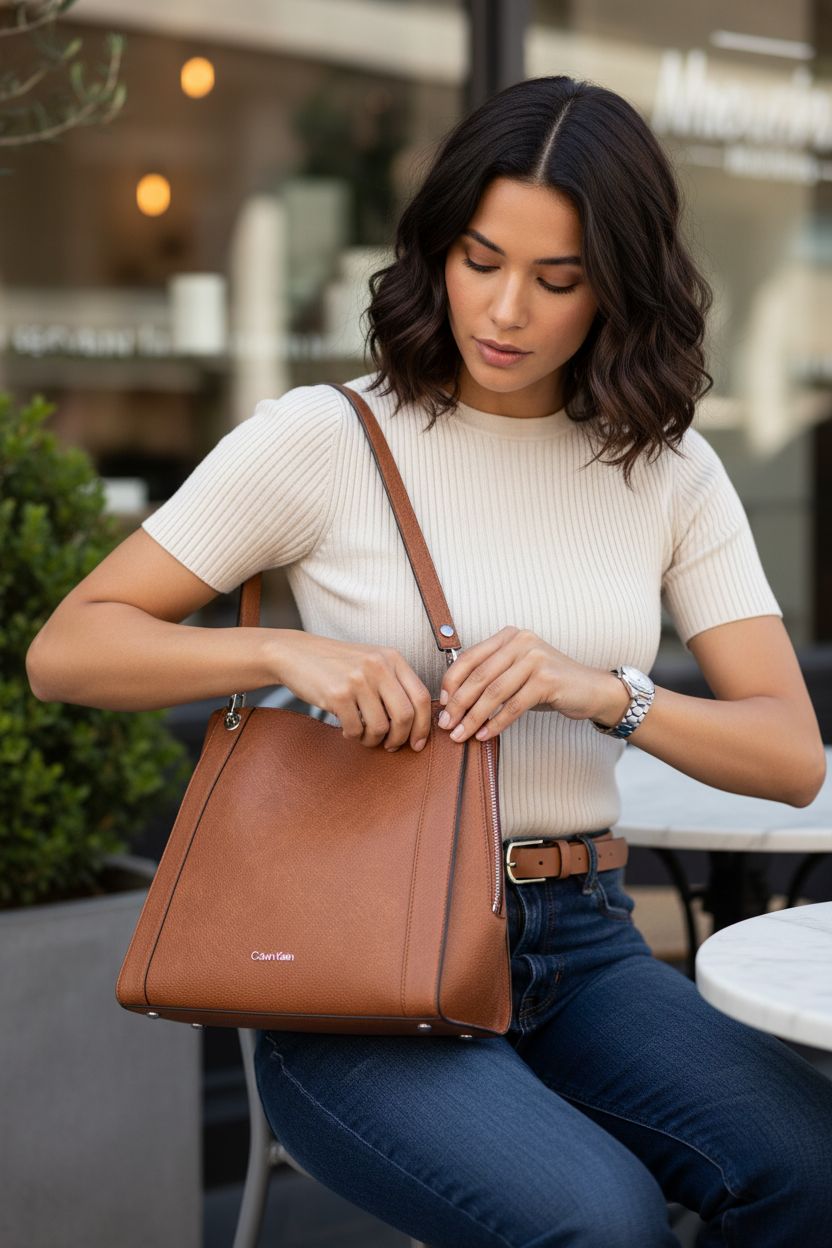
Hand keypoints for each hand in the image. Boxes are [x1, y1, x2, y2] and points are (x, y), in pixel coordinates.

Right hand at [269, 629, 432, 751]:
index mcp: (392, 658)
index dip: (424, 725)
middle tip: (390, 746)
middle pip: (405, 715)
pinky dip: (353, 736)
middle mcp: (378, 666)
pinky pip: (355, 729)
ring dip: (373, 740)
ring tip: (363, 735)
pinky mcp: (338, 694)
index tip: (418, 743)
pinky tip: (346, 729)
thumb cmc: (336, 664)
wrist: (295, 653)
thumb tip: (416, 723)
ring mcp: (358, 679)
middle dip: (400, 738)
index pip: (421, 696)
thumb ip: (393, 683)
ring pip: (380, 727)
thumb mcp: (371, 662)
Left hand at [437, 626, 621, 742]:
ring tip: (461, 735)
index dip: (451, 682)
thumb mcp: (517, 672)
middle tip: (446, 725)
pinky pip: (513, 706)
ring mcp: (535, 659)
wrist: (591, 690)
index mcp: (509, 636)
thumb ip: (491, 676)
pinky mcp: (547, 680)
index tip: (442, 703)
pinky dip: (496, 723)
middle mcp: (521, 642)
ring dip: (473, 717)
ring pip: (493, 693)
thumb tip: (452, 699)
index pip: (470, 657)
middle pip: (479, 676)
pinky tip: (485, 735)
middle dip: (458, 703)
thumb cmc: (548, 684)